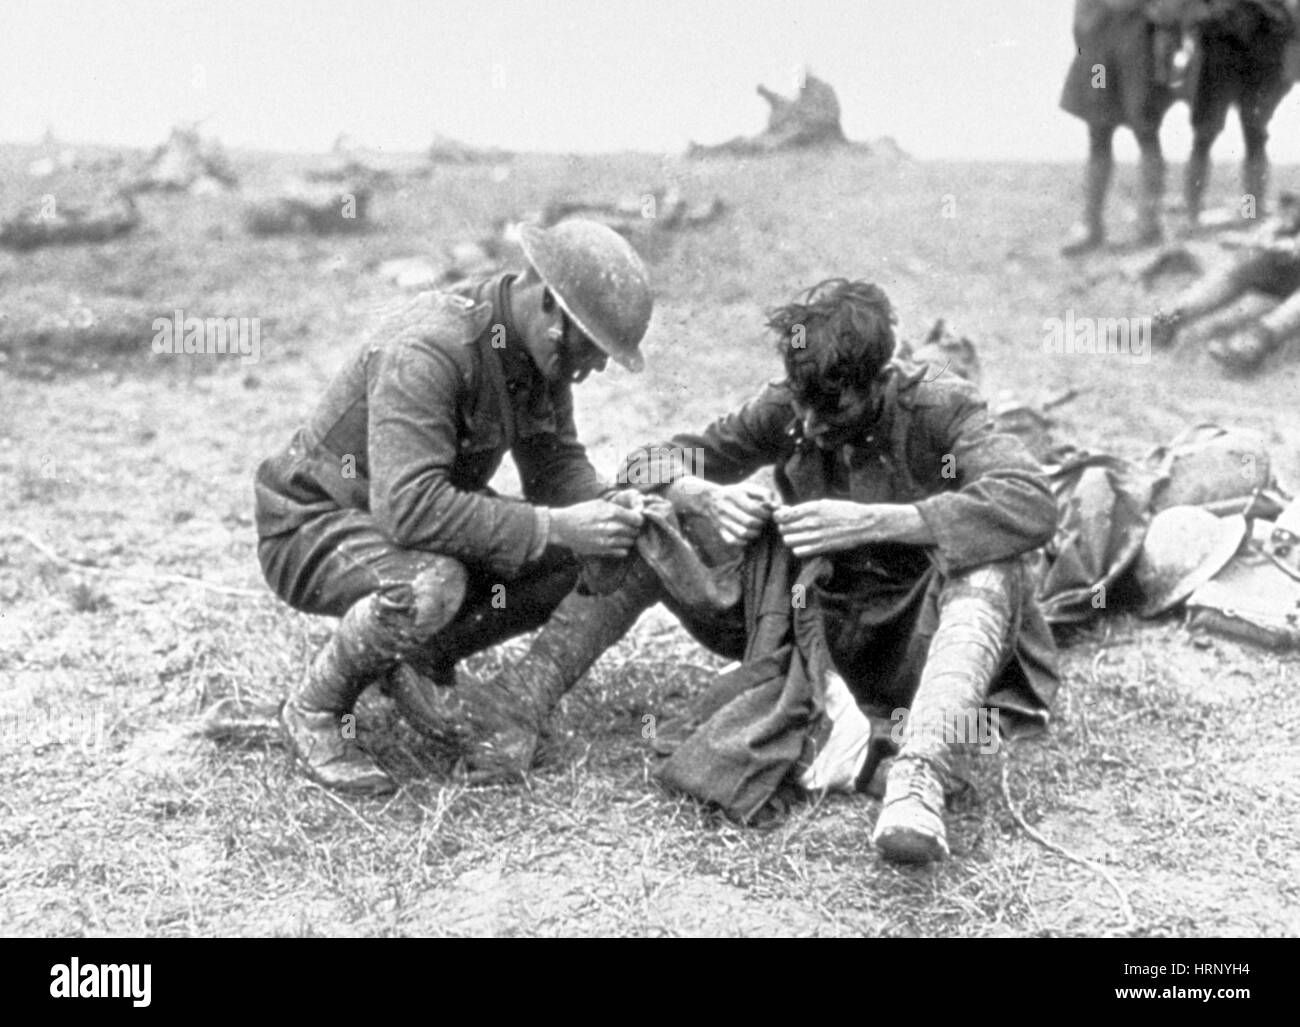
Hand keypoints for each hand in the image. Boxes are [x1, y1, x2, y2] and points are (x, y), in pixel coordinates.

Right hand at [547, 498, 643, 556]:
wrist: (563, 527)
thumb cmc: (580, 513)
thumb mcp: (599, 503)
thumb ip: (617, 507)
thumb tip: (633, 510)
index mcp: (611, 512)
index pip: (637, 519)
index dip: (639, 519)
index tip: (635, 519)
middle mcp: (611, 527)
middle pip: (635, 531)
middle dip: (634, 529)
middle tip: (629, 527)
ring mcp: (607, 540)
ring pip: (630, 542)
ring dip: (629, 539)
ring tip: (622, 535)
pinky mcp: (603, 550)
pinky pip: (623, 552)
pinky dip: (623, 548)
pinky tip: (617, 543)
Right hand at [670, 476, 773, 544]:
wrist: (709, 500)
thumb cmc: (735, 494)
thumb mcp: (748, 488)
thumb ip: (764, 493)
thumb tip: (776, 505)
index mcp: (735, 496)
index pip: (754, 509)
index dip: (765, 513)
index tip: (768, 513)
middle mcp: (727, 509)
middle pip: (750, 522)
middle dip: (762, 524)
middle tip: (763, 522)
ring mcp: (723, 522)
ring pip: (743, 534)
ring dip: (755, 533)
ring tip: (757, 529)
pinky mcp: (721, 532)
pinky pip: (733, 541)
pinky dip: (744, 541)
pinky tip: (748, 536)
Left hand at [773, 501, 929, 557]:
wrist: (864, 523)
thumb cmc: (844, 511)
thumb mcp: (824, 503)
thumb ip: (805, 509)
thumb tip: (785, 511)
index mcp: (811, 507)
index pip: (782, 515)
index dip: (778, 517)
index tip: (782, 518)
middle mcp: (811, 521)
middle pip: (783, 529)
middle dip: (784, 528)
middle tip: (792, 527)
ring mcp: (815, 535)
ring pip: (788, 541)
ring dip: (791, 539)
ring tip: (799, 536)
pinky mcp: (821, 547)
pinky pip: (798, 551)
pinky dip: (799, 549)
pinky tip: (806, 545)